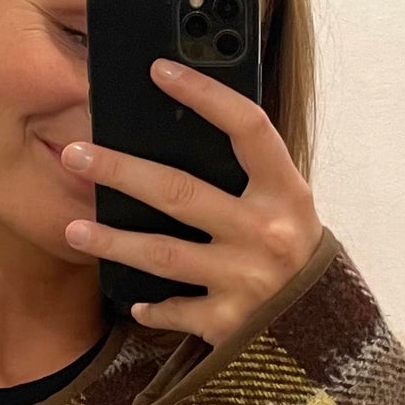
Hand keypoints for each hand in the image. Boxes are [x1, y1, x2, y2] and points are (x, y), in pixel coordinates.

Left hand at [59, 60, 322, 343]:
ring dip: (112, 240)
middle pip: (180, 191)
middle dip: (120, 170)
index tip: (160, 70)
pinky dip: (151, 305)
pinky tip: (133, 299)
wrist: (330, 335)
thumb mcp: (286, 209)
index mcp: (287, 192)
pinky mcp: (230, 323)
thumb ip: (248, 178)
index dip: (205, 94)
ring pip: (163, 252)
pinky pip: (176, 309)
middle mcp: (268, 232)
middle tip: (75, 153)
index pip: (248, 127)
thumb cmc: (296, 257)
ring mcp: (248, 279)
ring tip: (74, 228)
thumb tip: (180, 127)